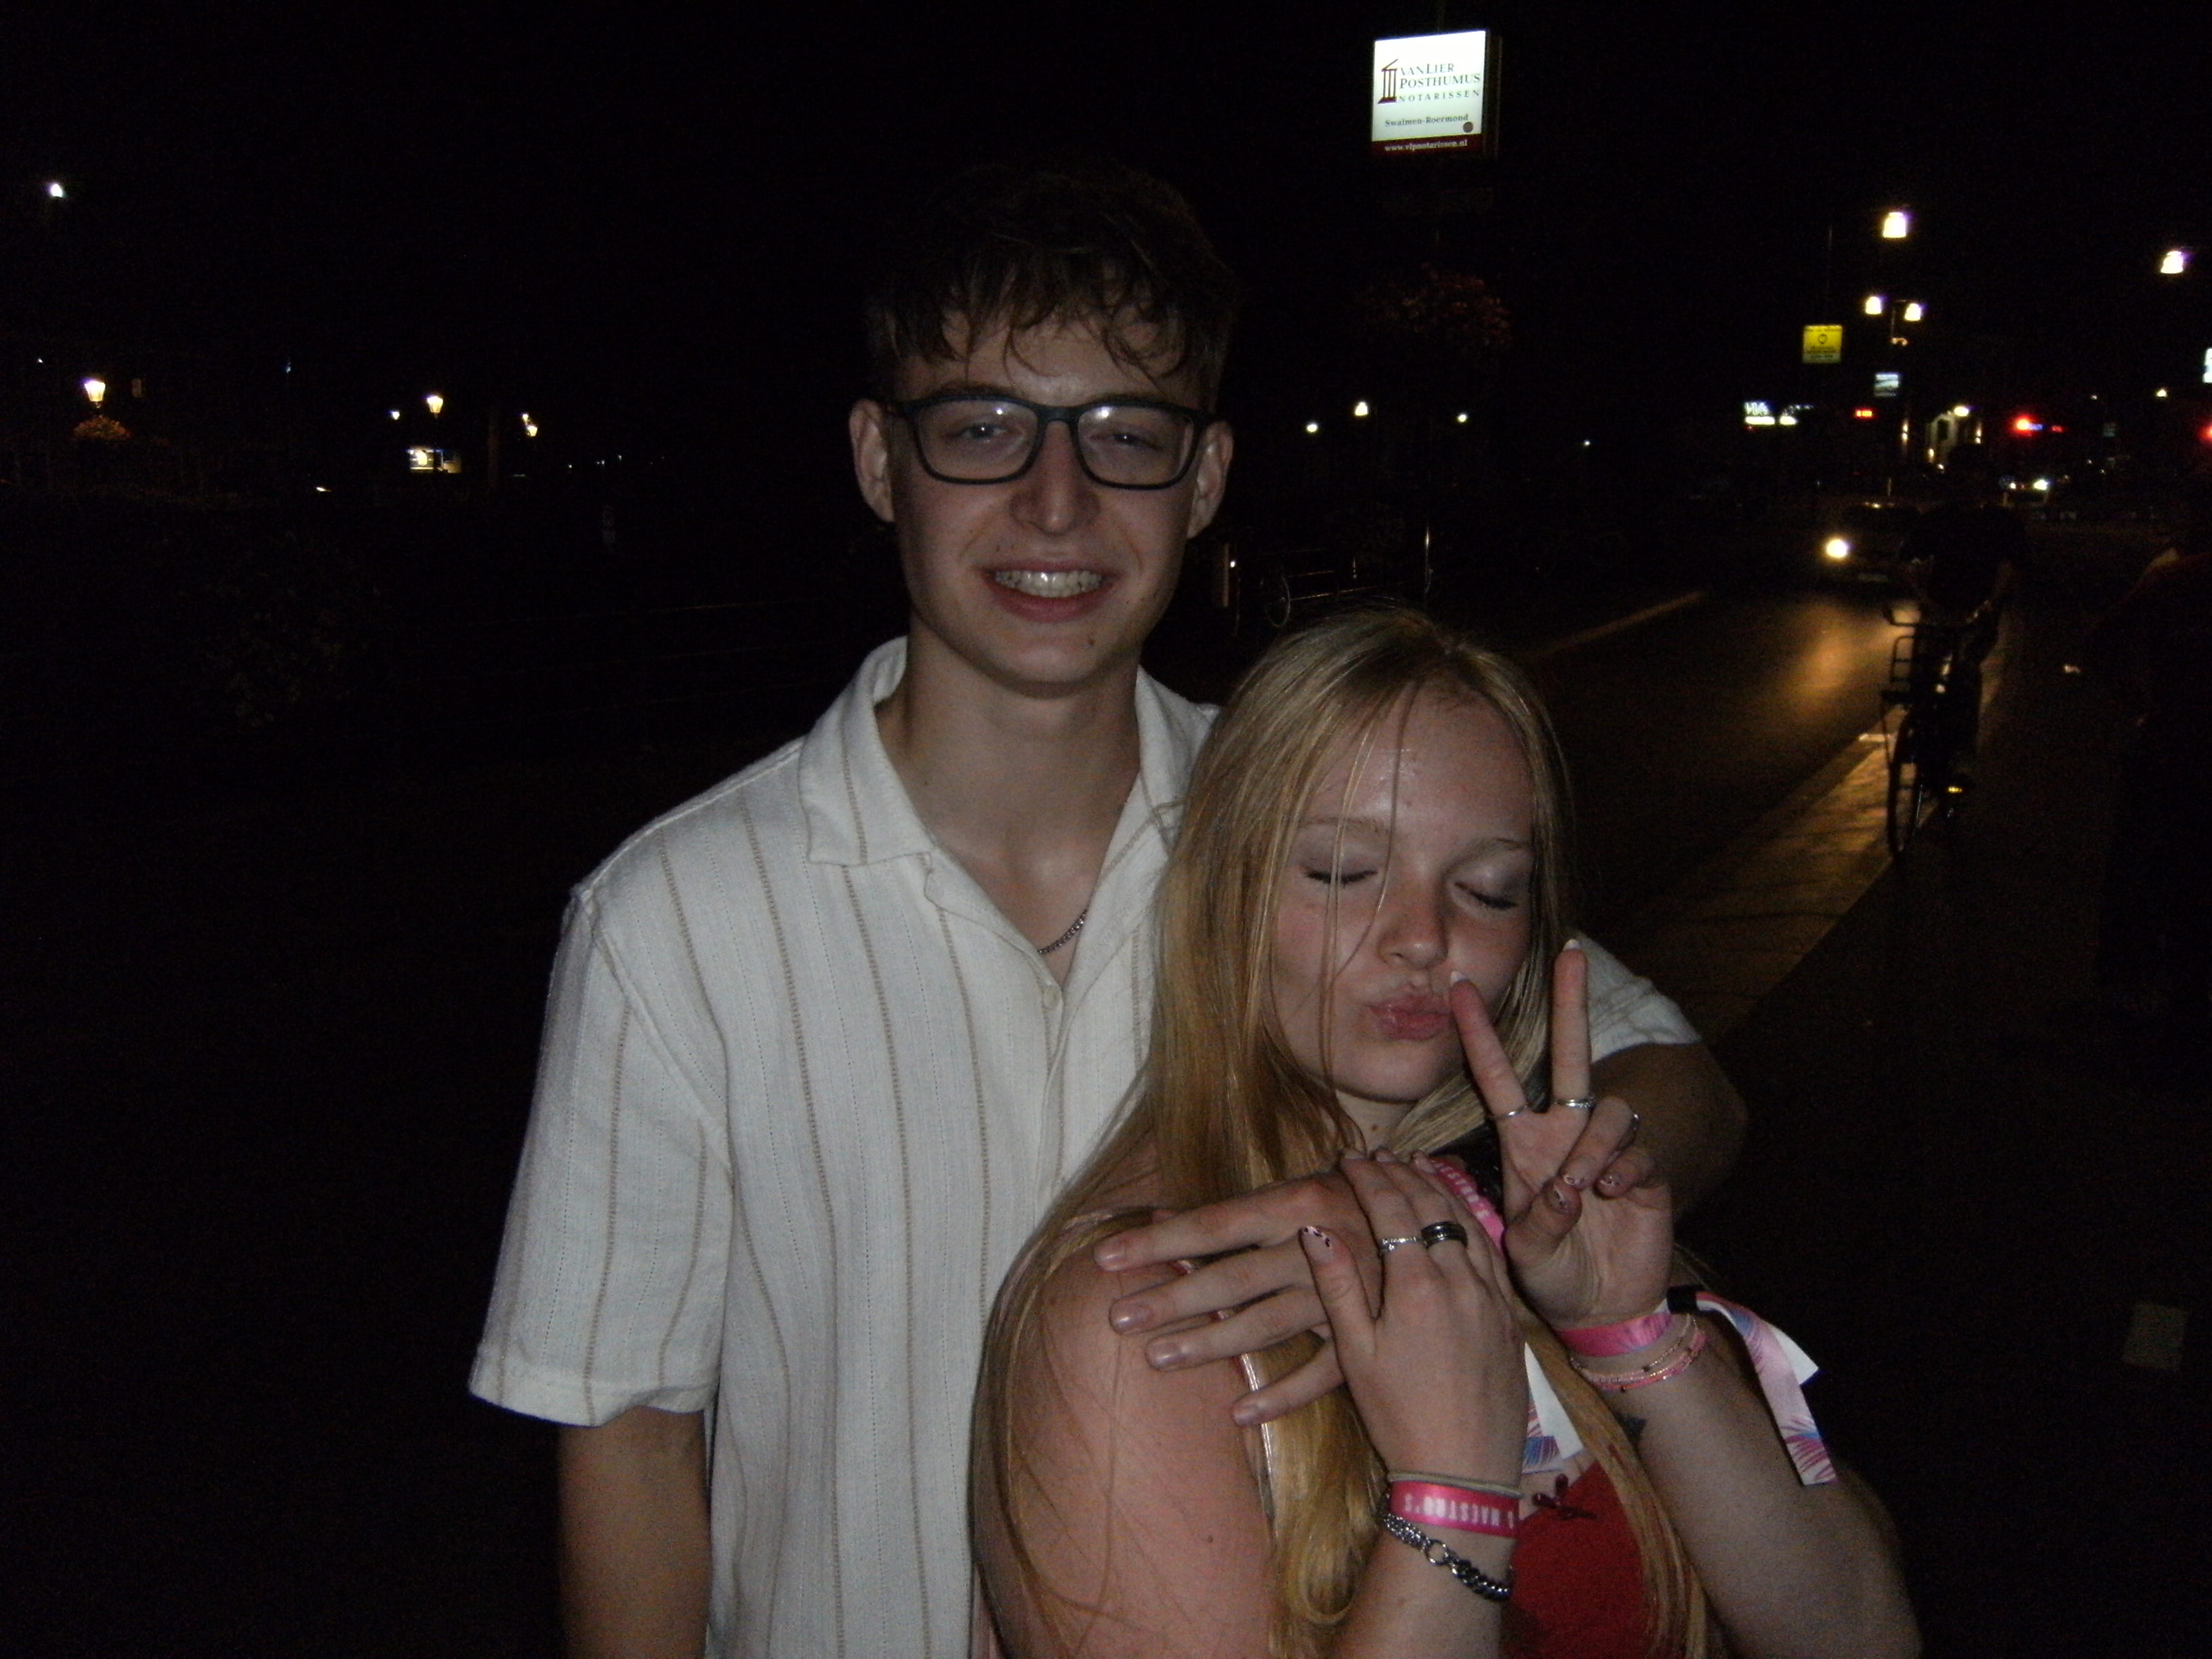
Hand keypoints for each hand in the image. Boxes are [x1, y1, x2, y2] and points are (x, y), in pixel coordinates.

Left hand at [1094, 1175, 1375, 1423]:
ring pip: (1266, 1324)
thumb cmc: (1350, 1205)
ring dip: (1211, 1343)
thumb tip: (1156, 1216)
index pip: (1214, 1225)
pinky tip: (1237, 1414)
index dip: (1159, 1242)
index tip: (1104, 1258)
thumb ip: (1229, 1214)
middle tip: (1119, 1318)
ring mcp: (1344, 1296)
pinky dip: (1280, 1395)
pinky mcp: (1366, 1337)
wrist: (1437, 1229)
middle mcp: (1318, 1247)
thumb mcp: (1295, 1195)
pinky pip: (1320, 1373)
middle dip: (1174, 1299)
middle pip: (1233, 1278)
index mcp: (1298, 1202)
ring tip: (1158, 1358)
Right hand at [1300, 1150, 1526, 1481]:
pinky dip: (1471, 1219)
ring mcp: (1491, 1295)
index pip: (1392, 1210)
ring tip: (1418, 1165)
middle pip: (1431, 1207)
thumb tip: (1316, 1228)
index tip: (1349, 1157)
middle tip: (1378, 1155)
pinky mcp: (1508, 1315)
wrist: (1464, 1471)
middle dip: (1402, 1173)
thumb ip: (1339, 1286)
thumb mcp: (1356, 1354)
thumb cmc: (1399, 1416)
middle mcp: (1460, 1279)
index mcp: (1417, 1286)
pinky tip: (1459, 1213)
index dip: (1369, 1178)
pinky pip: (1491, 1250)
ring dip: (1440, 1188)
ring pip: (1467, 1221)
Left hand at [1452, 945, 1672, 1330]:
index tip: (1458, 987)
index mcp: (1523, 1144)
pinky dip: (1623, 1169)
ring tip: (1583, 1188)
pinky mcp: (1644, 1173)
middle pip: (1569, 1055)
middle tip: (1572, 954)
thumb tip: (1567, 1189)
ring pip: (1605, 1110)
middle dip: (1570, 1003)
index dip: (1479, 1034)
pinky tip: (1612, 1195)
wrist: (1599, 1308)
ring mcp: (1606, 1150)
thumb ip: (1538, 1221)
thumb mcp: (1526, 1252)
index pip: (1497, 1077)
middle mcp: (1564, 1134)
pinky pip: (1637, 1150)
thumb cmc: (1551, 1273)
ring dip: (1593, 1144)